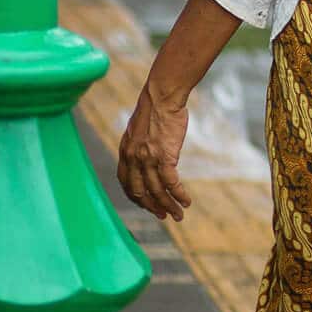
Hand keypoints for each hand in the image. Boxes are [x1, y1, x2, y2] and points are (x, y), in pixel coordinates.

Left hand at [118, 87, 191, 220]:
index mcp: (125, 154)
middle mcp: (133, 160)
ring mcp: (148, 159)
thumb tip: (146, 153)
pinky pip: (171, 182)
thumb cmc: (154, 108)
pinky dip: (178, 194)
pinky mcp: (165, 156)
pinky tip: (186, 200)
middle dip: (151, 207)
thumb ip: (139, 146)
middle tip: (163, 215)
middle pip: (140, 192)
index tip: (147, 204)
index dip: (136, 197)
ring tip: (178, 214)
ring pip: (156, 191)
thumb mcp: (138, 130)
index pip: (127, 184)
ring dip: (168, 205)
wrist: (162, 96)